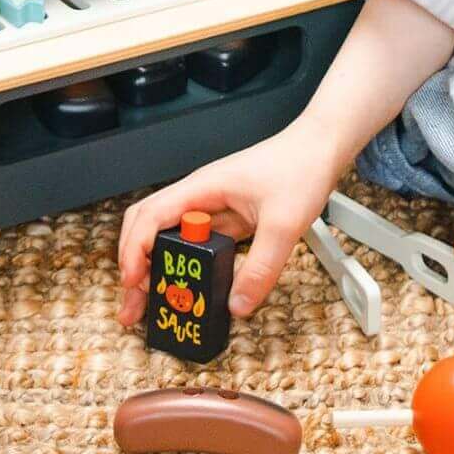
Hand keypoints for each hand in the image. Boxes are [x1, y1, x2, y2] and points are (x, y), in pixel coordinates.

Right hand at [118, 127, 340, 326]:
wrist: (320, 147)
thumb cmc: (300, 166)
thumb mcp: (284, 223)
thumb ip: (261, 267)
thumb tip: (237, 305)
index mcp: (202, 188)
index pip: (150, 216)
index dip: (135, 250)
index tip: (133, 283)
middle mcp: (199, 196)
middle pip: (148, 226)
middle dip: (134, 265)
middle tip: (134, 305)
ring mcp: (212, 207)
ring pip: (169, 237)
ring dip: (157, 269)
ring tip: (154, 304)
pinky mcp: (227, 218)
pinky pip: (195, 245)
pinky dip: (185, 268)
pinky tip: (190, 289)